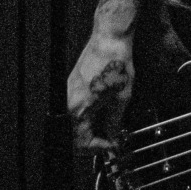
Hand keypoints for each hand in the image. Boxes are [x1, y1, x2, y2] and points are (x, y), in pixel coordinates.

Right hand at [65, 31, 133, 154]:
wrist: (109, 40)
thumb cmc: (115, 63)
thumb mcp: (122, 99)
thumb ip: (114, 123)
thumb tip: (112, 137)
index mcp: (79, 109)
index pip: (82, 143)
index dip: (99, 149)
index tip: (111, 147)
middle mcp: (69, 103)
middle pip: (74, 136)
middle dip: (93, 142)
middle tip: (110, 141)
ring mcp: (68, 94)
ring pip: (74, 124)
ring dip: (89, 130)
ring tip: (108, 128)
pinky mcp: (71, 86)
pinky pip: (75, 110)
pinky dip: (86, 117)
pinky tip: (101, 114)